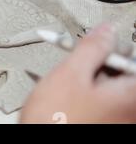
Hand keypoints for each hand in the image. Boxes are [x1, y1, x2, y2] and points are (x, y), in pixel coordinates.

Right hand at [20, 24, 135, 123]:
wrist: (37, 143)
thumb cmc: (54, 122)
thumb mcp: (70, 73)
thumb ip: (92, 48)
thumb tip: (106, 31)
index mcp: (130, 95)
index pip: (133, 59)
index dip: (113, 48)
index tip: (95, 45)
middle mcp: (130, 110)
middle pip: (124, 73)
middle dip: (100, 64)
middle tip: (78, 66)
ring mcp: (119, 120)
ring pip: (110, 88)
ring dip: (90, 79)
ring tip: (68, 85)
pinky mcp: (106, 124)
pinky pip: (102, 103)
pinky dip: (87, 95)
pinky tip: (68, 98)